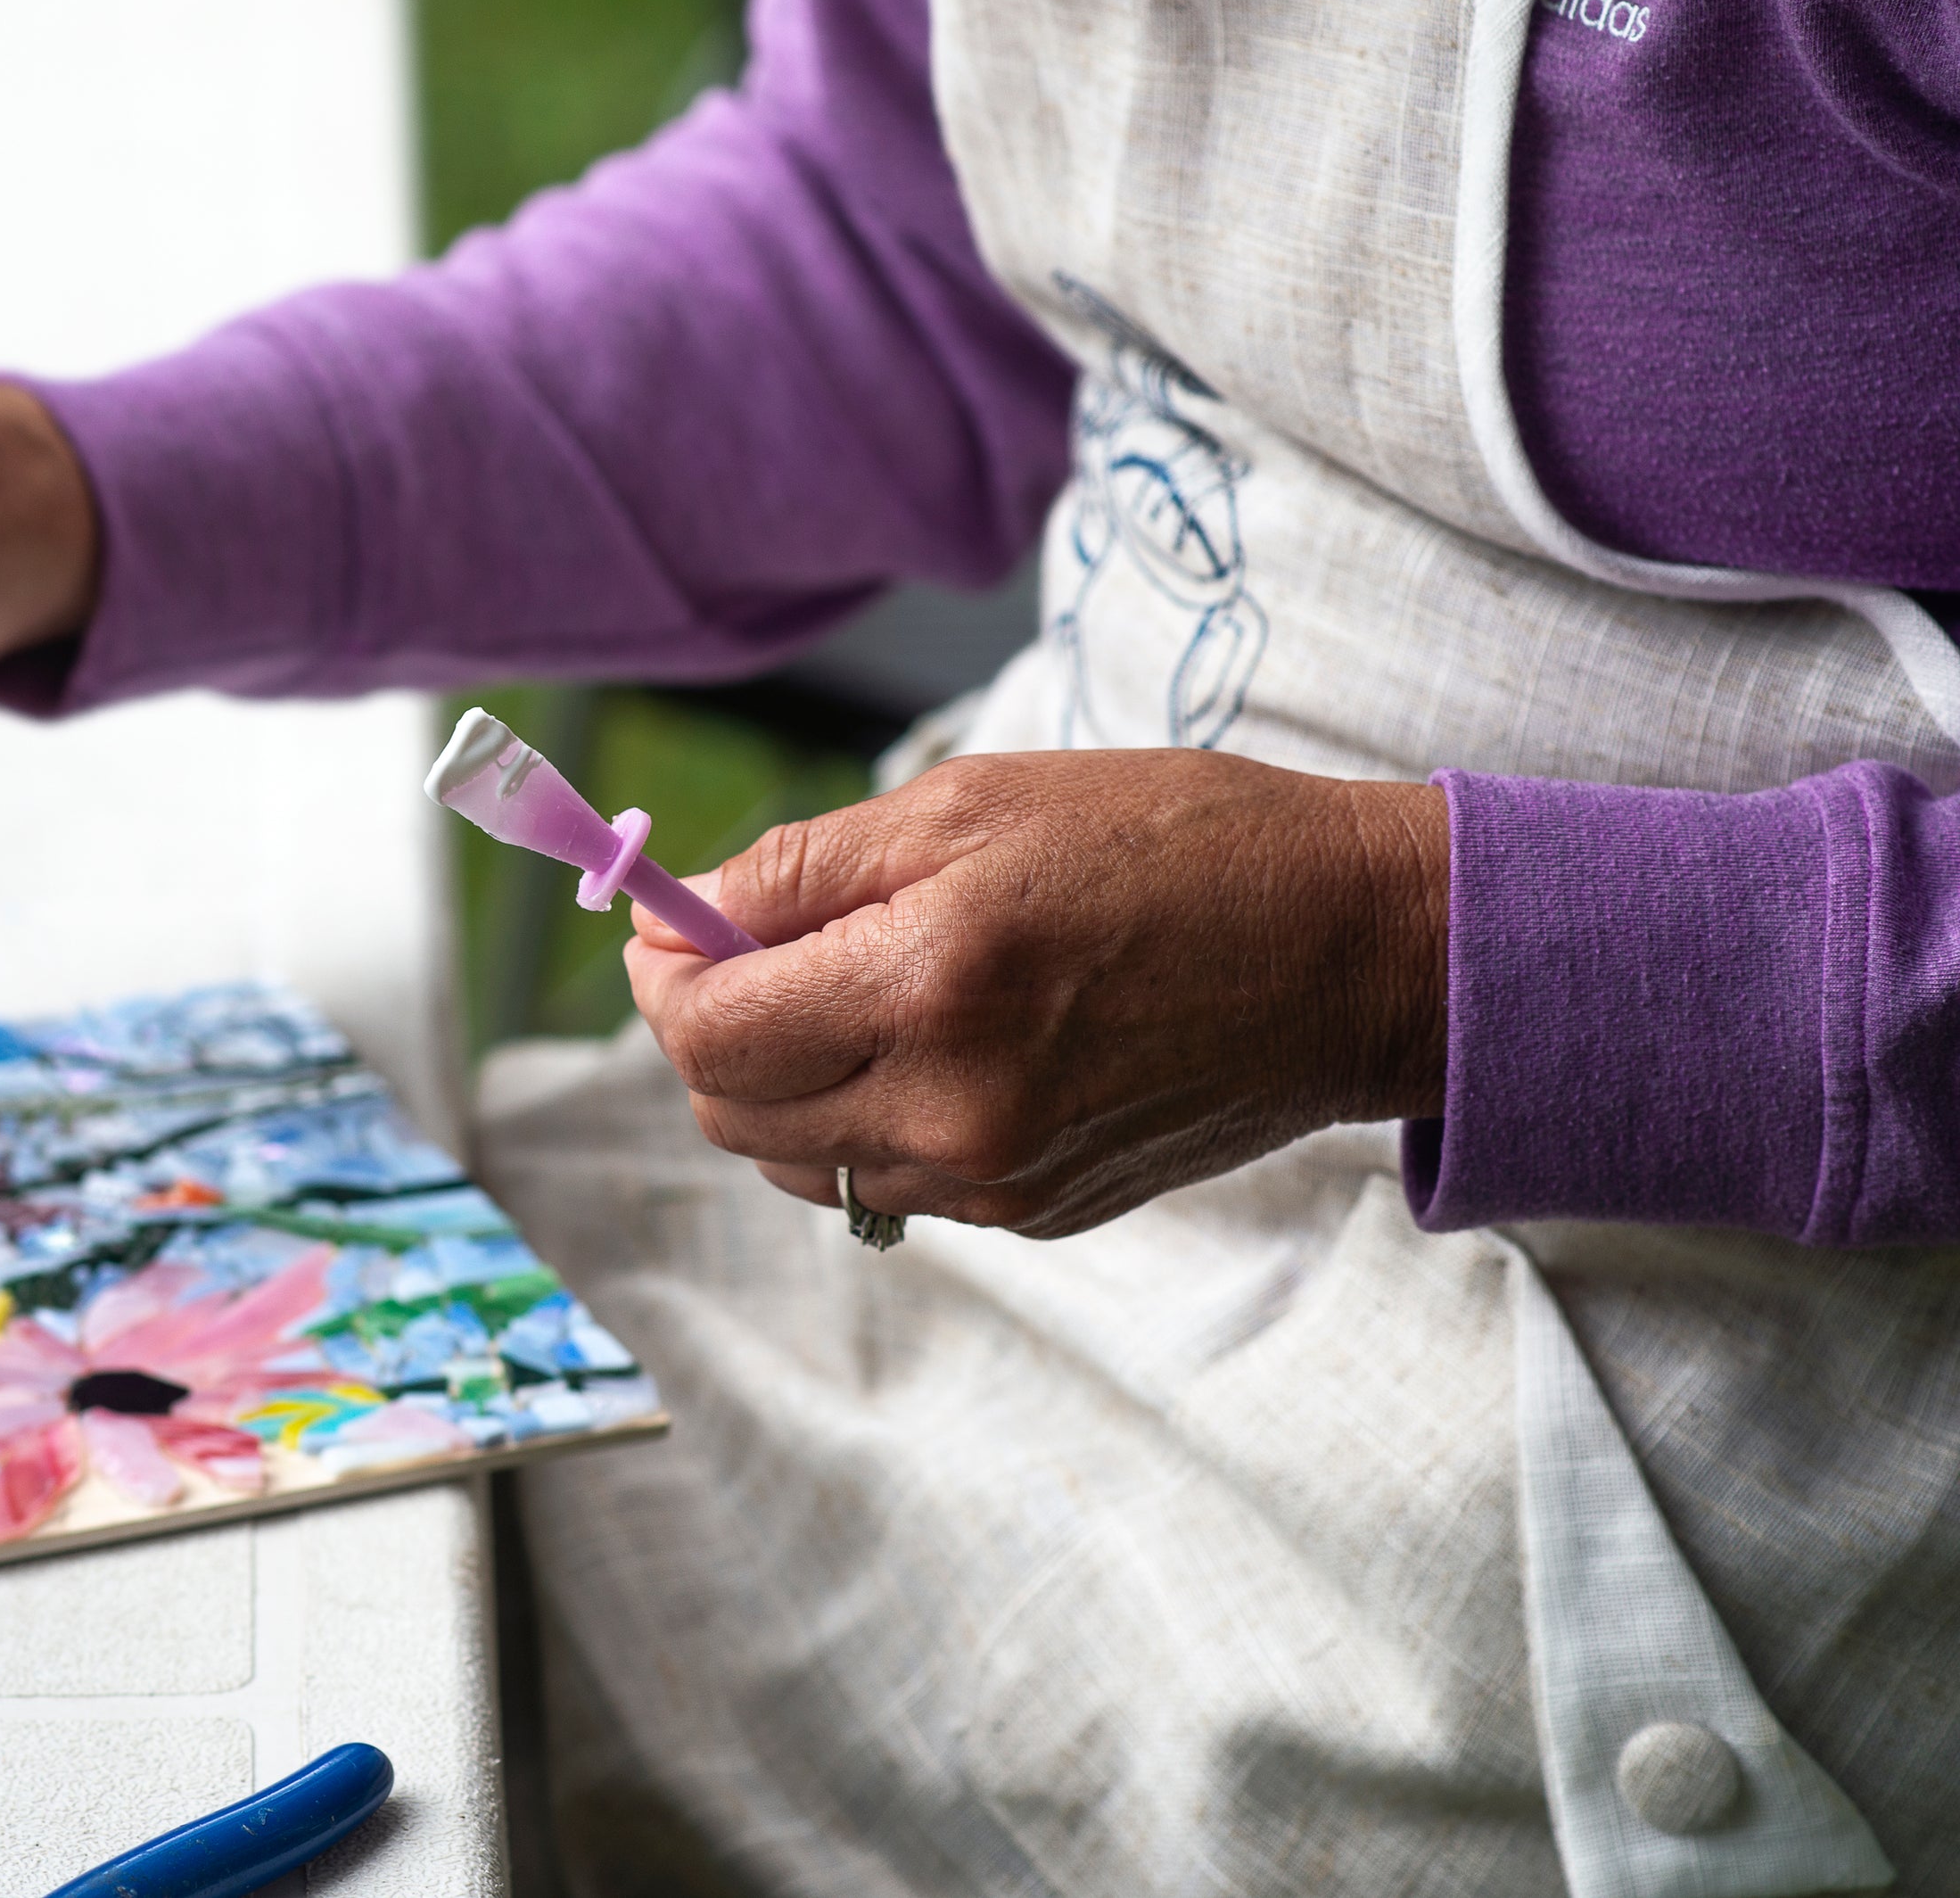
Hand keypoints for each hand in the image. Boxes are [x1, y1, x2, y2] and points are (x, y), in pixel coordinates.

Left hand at [624, 749, 1447, 1238]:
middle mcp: (952, 1108)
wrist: (1353, 953)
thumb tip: (674, 917)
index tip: (673, 924)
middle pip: (728, 1107)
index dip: (663, 972)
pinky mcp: (1031, 1212)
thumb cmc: (1173, 844)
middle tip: (752, 949)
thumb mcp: (972, 805)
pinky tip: (926, 1043)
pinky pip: (881, 1180)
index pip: (705, 1029)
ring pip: (792, 1156)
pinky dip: (862, 1116)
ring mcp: (993, 1177)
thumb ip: (801, 870)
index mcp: (930, 986)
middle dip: (709, 1025)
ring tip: (844, 992)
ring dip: (779, 1079)